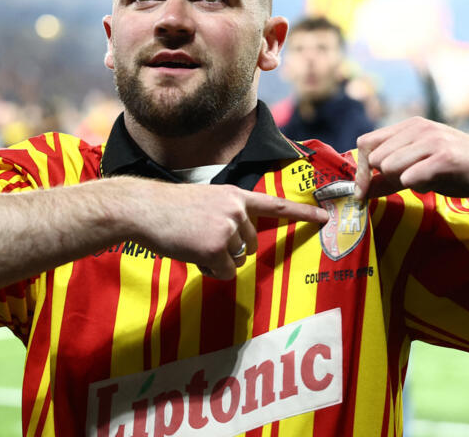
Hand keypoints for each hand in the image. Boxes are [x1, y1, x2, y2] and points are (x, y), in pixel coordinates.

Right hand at [128, 182, 328, 279]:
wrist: (143, 209)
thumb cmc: (169, 210)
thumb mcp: (206, 203)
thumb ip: (228, 216)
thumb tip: (241, 244)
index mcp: (234, 196)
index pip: (274, 205)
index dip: (302, 212)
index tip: (325, 217)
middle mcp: (236, 210)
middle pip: (251, 245)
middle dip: (230, 250)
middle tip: (201, 239)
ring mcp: (227, 229)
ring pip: (238, 260)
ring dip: (218, 260)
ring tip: (193, 243)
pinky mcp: (215, 248)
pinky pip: (224, 272)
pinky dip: (210, 271)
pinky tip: (192, 253)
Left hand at [353, 117, 468, 220]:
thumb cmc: (461, 172)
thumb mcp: (419, 173)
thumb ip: (389, 179)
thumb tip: (359, 191)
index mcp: (410, 127)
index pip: (366, 143)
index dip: (362, 170)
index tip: (362, 193)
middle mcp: (419, 127)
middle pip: (375, 155)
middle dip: (381, 179)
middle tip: (402, 188)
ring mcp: (434, 140)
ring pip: (390, 165)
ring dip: (402, 182)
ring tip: (425, 182)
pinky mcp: (447, 157)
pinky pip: (412, 176)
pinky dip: (416, 185)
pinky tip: (432, 185)